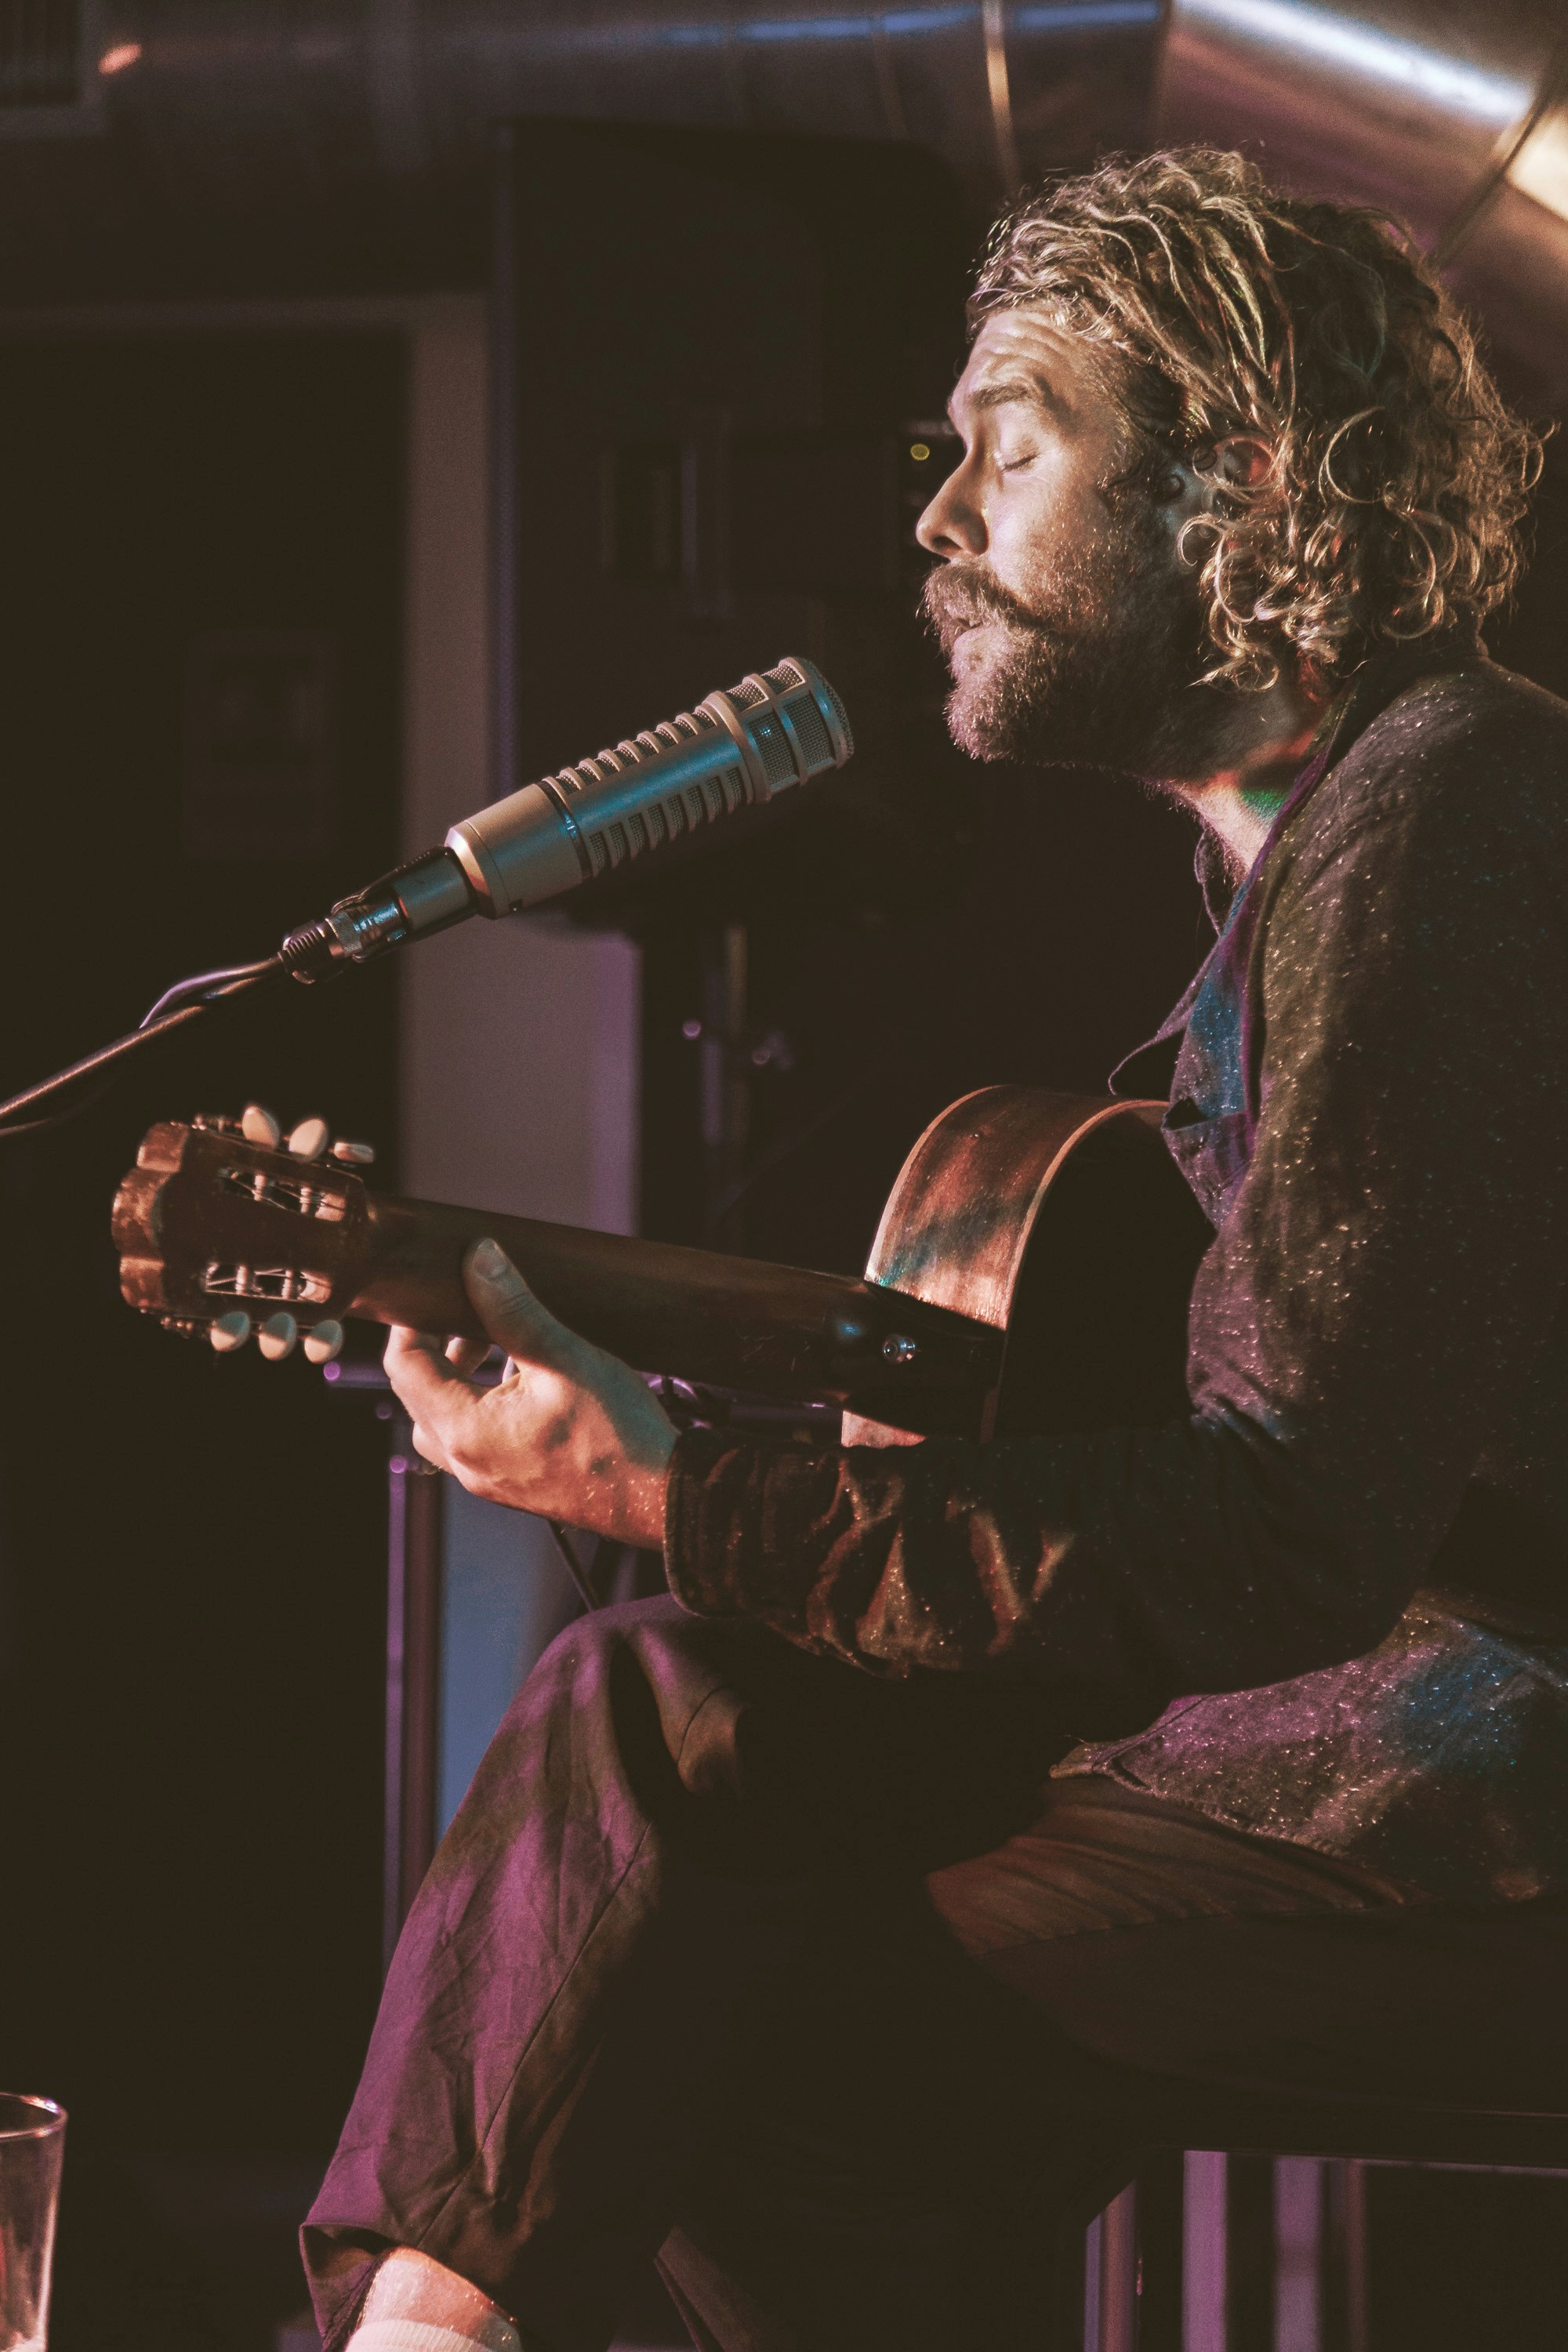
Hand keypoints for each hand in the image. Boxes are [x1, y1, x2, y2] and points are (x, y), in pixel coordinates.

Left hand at [383, 1238, 677, 1547]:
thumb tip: (478, 1258)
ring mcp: (487, 1476)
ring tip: (497, 1340)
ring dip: (459, 1374)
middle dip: (436, 1344)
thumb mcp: (563, 1357)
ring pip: (442, 1417)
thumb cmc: (617, 1433)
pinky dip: (481, 1400)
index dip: (412, 1320)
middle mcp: (465, 1460)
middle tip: (469, 1308)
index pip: (403, 1365)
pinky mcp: (510, 1481)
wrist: (658, 1497)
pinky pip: (473, 1435)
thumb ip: (513, 1308)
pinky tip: (523, 1378)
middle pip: (417, 1391)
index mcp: (464, 1430)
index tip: (437, 1288)